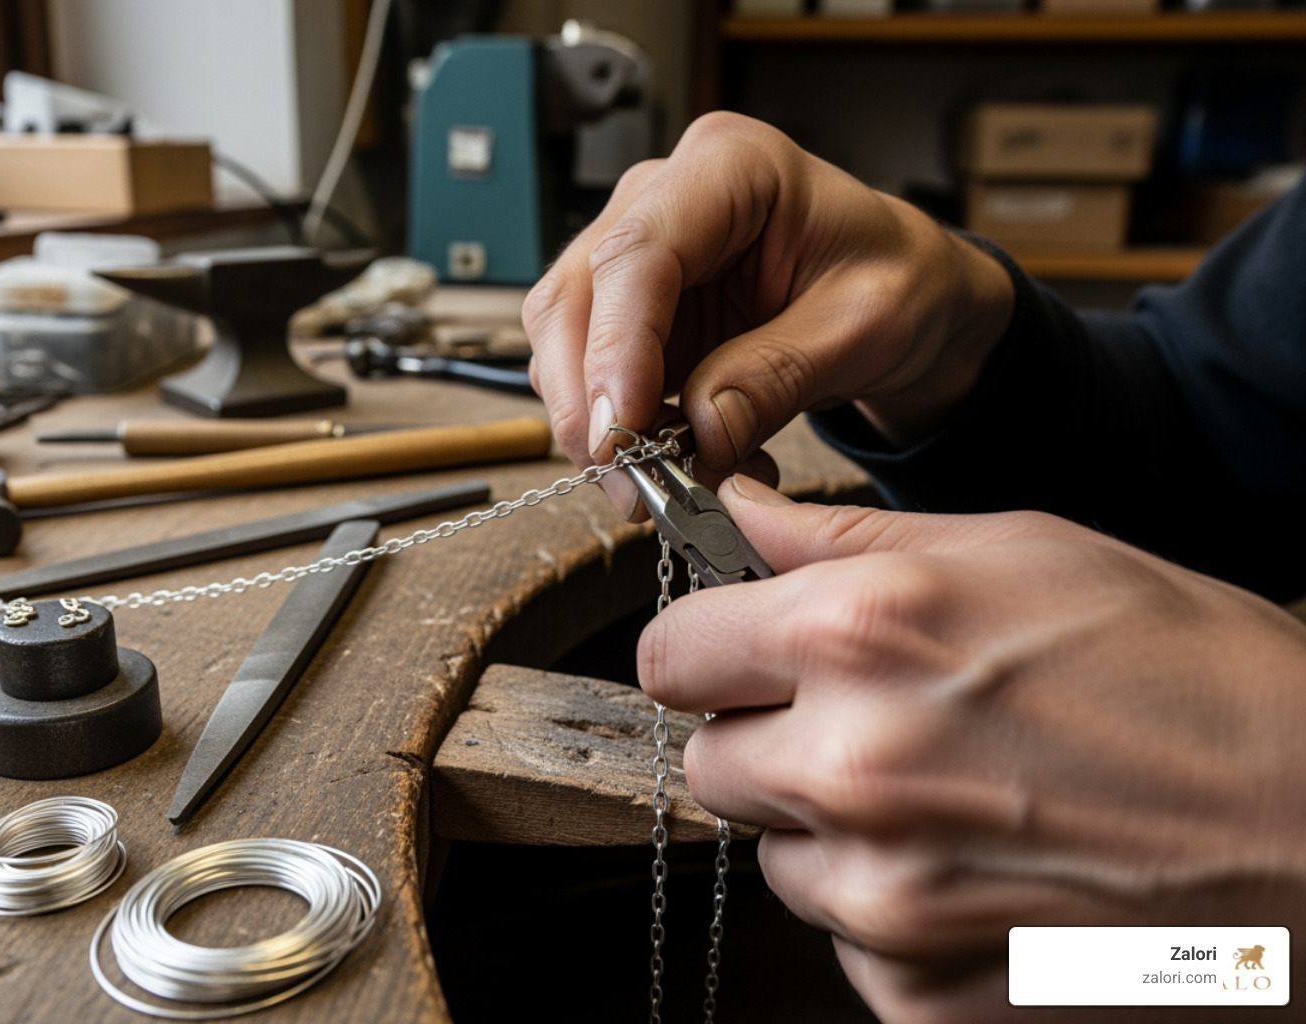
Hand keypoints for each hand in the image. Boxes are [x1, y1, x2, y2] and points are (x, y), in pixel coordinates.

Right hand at [522, 112, 1012, 516]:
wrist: (908, 294)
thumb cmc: (899, 280)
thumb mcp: (866, 327)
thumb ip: (778, 375)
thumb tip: (700, 431)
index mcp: (730, 167)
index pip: (638, 252)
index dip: (616, 347)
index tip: (623, 430)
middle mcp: (663, 198)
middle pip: (575, 296)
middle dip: (590, 400)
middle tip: (631, 483)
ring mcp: (637, 255)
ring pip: (565, 342)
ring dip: (600, 425)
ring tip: (667, 484)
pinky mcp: (633, 313)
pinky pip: (594, 376)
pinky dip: (625, 432)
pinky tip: (683, 461)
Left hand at [640, 476, 1305, 1023]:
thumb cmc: (1200, 676)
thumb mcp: (1027, 551)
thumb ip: (850, 538)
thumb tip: (744, 517)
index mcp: (861, 636)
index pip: (670, 655)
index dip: (707, 649)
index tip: (740, 653)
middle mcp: (854, 769)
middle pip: (709, 764)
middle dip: (766, 740)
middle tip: (865, 724)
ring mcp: (887, 900)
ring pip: (779, 861)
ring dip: (833, 832)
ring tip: (953, 798)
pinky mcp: (926, 995)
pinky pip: (848, 949)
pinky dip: (893, 917)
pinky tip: (987, 872)